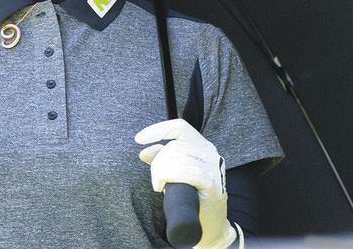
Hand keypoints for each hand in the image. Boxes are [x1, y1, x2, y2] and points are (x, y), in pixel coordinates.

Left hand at [134, 118, 238, 248]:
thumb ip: (163, 160)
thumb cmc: (194, 198)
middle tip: (155, 180)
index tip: (139, 139)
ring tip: (159, 185)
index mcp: (202, 146)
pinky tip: (164, 187)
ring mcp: (214, 167)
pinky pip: (187, 172)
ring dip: (162, 171)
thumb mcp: (176, 174)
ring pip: (179, 157)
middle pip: (175, 145)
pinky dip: (170, 177)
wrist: (212, 225)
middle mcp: (210, 153)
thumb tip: (143, 152)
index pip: (179, 127)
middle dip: (158, 162)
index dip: (158, 130)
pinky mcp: (213, 183)